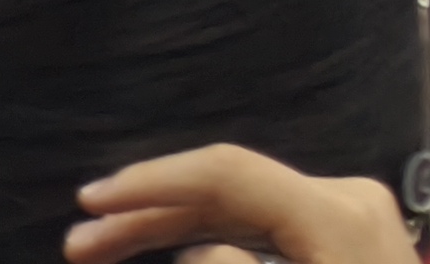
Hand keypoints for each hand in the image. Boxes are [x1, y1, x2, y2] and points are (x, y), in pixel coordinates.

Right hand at [67, 153, 416, 263]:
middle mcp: (343, 196)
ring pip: (245, 207)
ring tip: (104, 250)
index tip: (93, 201)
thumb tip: (195, 254)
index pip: (228, 174)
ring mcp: (350, 211)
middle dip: (150, 213)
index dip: (154, 182)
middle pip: (230, 190)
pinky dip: (216, 236)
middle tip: (80, 245)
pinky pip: (270, 224)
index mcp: (332, 211)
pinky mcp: (347, 232)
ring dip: (175, 226)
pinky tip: (173, 248)